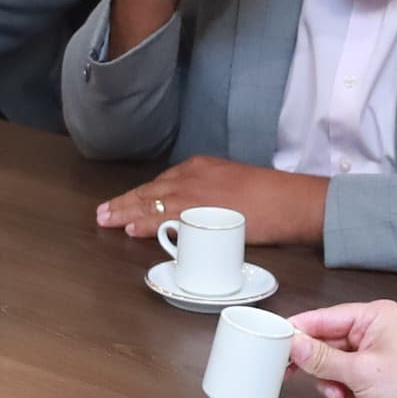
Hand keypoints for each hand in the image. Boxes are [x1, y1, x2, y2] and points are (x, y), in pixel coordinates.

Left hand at [97, 154, 322, 247]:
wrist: (293, 201)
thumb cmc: (272, 196)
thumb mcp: (233, 186)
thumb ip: (209, 197)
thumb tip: (194, 214)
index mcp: (200, 167)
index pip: (160, 183)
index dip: (138, 195)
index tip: (121, 203)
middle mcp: (193, 176)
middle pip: (150, 192)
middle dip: (123, 203)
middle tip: (102, 213)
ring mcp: (197, 194)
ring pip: (152, 204)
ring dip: (127, 214)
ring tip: (107, 221)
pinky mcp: (203, 212)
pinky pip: (168, 219)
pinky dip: (148, 225)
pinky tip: (133, 229)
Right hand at [283, 299, 396, 397]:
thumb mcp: (360, 372)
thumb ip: (322, 358)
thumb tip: (295, 344)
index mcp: (375, 316)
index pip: (324, 318)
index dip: (299, 332)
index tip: (276, 343)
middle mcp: (377, 329)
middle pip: (328, 342)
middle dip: (320, 367)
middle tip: (297, 376)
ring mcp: (379, 352)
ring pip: (336, 364)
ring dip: (335, 384)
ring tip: (344, 397)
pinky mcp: (380, 373)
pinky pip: (349, 377)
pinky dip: (348, 392)